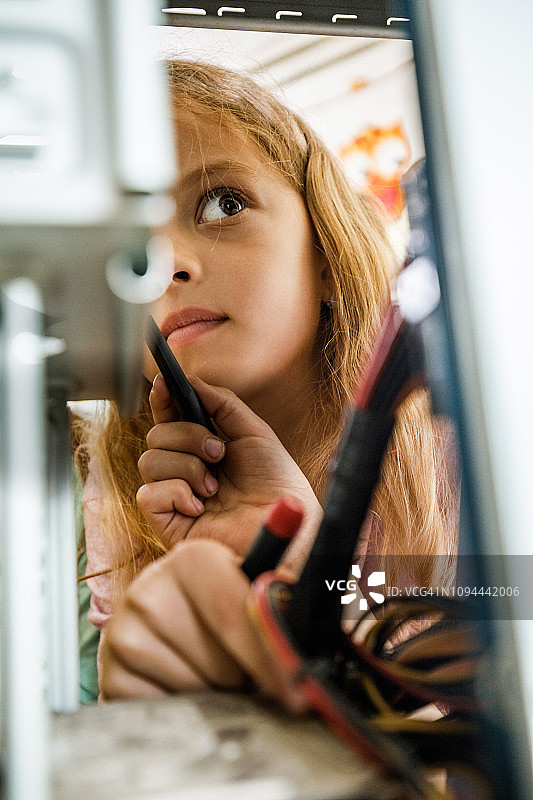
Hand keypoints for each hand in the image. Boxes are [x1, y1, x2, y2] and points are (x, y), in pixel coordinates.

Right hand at [100, 537, 308, 712]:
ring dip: (216, 694)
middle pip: (223, 662)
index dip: (273, 659)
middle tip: (245, 673)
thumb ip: (274, 586)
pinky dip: (186, 709)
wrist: (165, 631)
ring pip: (198, 689)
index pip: (240, 616)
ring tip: (216, 676)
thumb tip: (297, 520)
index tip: (298, 693)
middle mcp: (150, 588)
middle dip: (243, 676)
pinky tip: (188, 688)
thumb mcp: (248, 590)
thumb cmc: (218, 612)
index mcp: (192, 558)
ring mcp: (125, 630)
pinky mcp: (111, 673)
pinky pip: (165, 710)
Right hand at [136, 374, 321, 555]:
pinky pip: (147, 494)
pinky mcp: (167, 523)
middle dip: (188, 437)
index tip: (164, 384)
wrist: (285, 524)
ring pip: (149, 461)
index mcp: (201, 447)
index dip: (162, 399)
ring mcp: (174, 496)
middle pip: (155, 435)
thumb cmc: (275, 482)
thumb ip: (221, 403)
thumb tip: (190, 380)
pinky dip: (177, 493)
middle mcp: (184, 469)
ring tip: (215, 487)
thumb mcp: (253, 431)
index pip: (169, 418)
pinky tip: (202, 507)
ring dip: (188, 467)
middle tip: (219, 453)